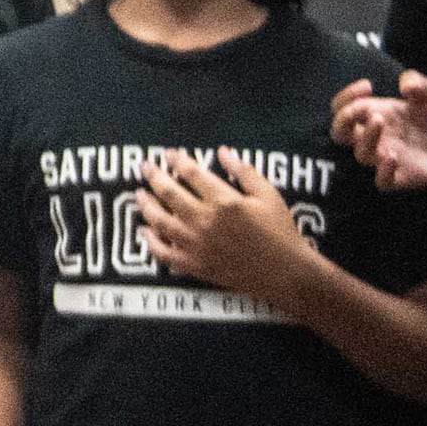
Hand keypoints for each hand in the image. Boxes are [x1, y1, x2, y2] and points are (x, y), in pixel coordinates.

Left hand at [138, 149, 315, 309]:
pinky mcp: (195, 266)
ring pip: (160, 221)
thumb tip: (222, 151)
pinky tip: (144, 231)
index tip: (169, 154)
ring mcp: (197, 245)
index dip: (177, 160)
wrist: (286, 274)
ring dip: (146, 205)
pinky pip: (164, 253)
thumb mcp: (268, 195)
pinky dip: (151, 242)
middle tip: (145, 166)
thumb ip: (244, 172)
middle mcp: (205, 221)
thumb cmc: (281, 232)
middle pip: (169, 193)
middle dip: (154, 176)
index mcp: (224, 201)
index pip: (191, 173)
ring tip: (140, 194)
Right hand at [330, 72, 426, 192]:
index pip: (344, 107)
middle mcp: (380, 137)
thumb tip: (404, 85)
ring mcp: (389, 158)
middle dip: (343, 119)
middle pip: (340, 133)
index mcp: (380, 114)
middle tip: (361, 109)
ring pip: (360, 155)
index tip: (368, 85)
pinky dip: (383, 171)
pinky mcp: (404, 178)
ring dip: (366, 137)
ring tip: (381, 121)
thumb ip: (419, 82)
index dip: (346, 96)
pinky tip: (394, 157)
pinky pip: (382, 182)